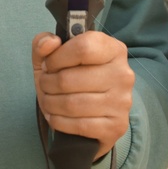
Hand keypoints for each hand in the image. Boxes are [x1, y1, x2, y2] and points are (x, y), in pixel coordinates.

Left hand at [32, 31, 134, 161]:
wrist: (94, 114)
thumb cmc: (73, 79)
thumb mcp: (56, 57)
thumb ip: (45, 43)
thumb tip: (48, 43)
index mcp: (114, 49)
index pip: (83, 47)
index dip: (57, 57)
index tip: (49, 65)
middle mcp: (123, 74)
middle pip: (69, 78)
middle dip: (47, 84)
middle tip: (45, 85)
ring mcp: (122, 101)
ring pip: (71, 104)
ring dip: (50, 104)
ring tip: (48, 101)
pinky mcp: (116, 126)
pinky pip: (79, 125)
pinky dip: (59, 122)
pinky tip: (56, 116)